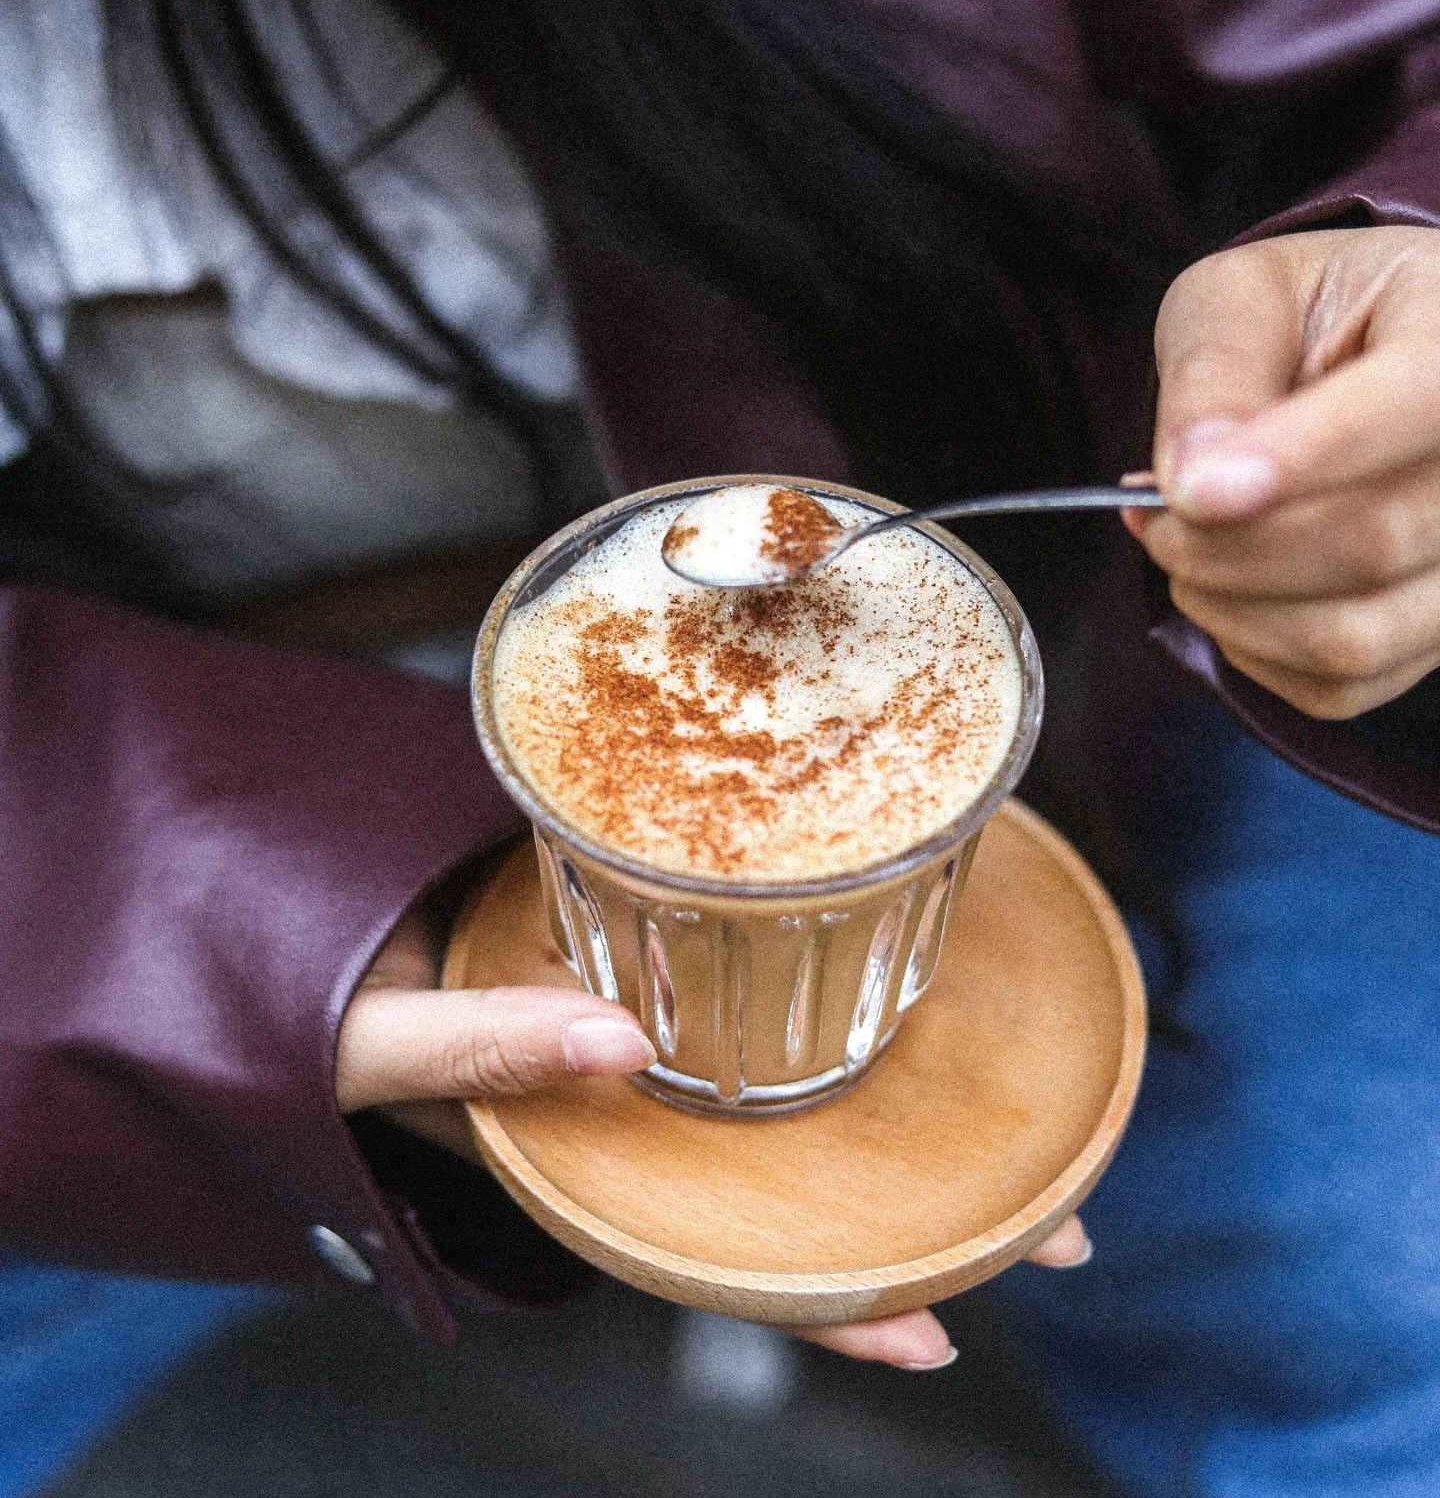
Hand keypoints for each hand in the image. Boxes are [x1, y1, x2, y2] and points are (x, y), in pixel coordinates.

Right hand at [336, 912, 1091, 1369]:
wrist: (292, 921)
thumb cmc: (325, 1005)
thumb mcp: (383, 1041)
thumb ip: (485, 1046)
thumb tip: (618, 1047)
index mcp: (579, 1167)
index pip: (718, 1261)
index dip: (824, 1307)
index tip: (939, 1341)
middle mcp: (633, 1121)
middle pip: (794, 1196)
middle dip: (922, 1217)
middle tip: (1063, 1225)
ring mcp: (649, 1050)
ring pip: (792, 1107)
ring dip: (900, 1112)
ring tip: (1025, 1125)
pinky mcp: (650, 970)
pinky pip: (752, 1007)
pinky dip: (822, 1002)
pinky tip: (891, 986)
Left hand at [1124, 225, 1439, 717]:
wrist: (1369, 356)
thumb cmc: (1307, 319)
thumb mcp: (1241, 298)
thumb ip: (1215, 369)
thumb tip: (1192, 476)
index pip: (1416, 405)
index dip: (1300, 457)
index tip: (1190, 491)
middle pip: (1372, 542)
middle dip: (1224, 547)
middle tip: (1153, 517)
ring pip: (1357, 634)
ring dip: (1231, 608)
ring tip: (1183, 549)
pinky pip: (1346, 683)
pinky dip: (1258, 651)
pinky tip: (1233, 589)